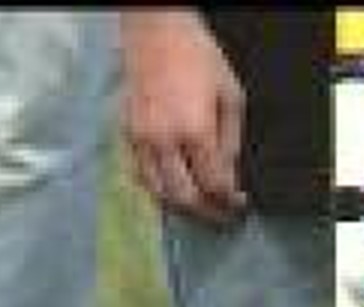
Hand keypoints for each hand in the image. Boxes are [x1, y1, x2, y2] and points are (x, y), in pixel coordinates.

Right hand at [119, 10, 247, 223]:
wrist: (156, 32)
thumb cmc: (196, 54)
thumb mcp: (230, 94)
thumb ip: (230, 140)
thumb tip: (229, 173)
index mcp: (194, 130)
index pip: (213, 183)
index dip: (228, 201)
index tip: (237, 206)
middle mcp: (163, 141)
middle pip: (184, 197)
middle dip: (205, 213)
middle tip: (220, 217)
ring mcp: (140, 140)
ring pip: (158, 192)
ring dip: (180, 205)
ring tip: (198, 206)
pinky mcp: (126, 135)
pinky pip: (141, 174)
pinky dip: (158, 187)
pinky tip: (172, 185)